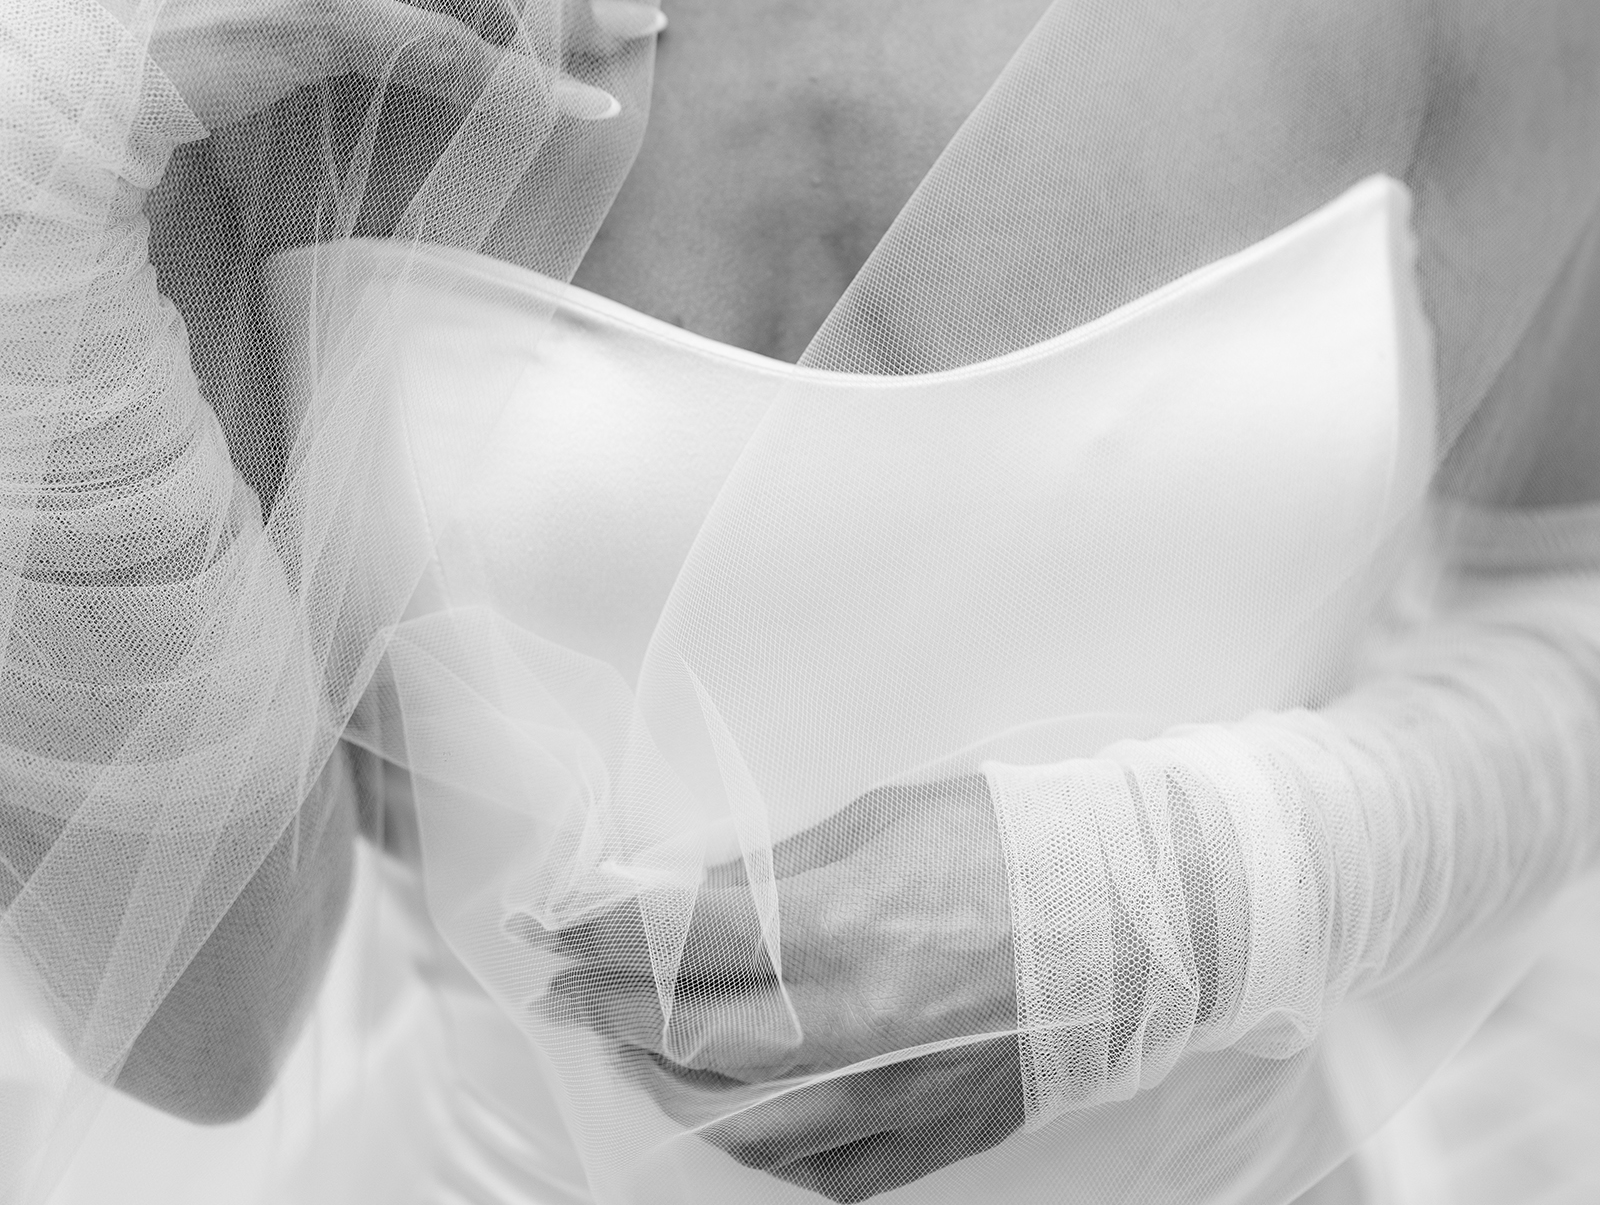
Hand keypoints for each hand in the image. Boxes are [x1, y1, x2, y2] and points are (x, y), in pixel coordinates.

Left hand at [544, 775, 1023, 1200]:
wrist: (1135, 917)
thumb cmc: (1010, 845)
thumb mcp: (877, 819)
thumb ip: (770, 871)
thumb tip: (679, 896)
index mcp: (842, 929)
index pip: (680, 938)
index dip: (600, 927)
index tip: (551, 918)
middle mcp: (856, 1028)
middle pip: (690, 1041)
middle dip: (608, 1011)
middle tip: (565, 987)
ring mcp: (892, 1099)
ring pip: (739, 1126)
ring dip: (667, 1086)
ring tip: (633, 1048)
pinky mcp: (926, 1139)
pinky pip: (816, 1175)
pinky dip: (758, 1146)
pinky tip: (732, 1109)